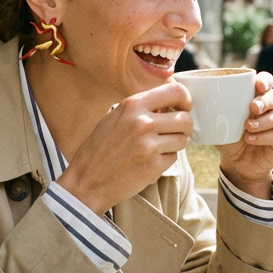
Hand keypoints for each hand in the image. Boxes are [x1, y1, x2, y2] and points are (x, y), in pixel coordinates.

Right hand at [56, 82, 192, 214]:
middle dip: (183, 126)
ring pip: (183, 139)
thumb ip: (141, 108)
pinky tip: (148, 161)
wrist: (86, 181)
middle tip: (172, 132)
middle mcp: (143, 122)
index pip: (176, 91)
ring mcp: (149, 145)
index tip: (183, 108)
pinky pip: (174, 157)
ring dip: (174, 144)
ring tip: (156, 147)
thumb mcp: (114, 117)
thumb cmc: (98, 149)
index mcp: (133, 105)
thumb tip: (169, 103)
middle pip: (185, 118)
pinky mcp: (154, 166)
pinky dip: (166, 159)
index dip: (185, 100)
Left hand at [216, 72, 272, 198]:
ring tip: (247, 127)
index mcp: (258, 97)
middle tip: (252, 107)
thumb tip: (195, 94)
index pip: (267, 82)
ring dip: (264, 121)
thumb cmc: (228, 136)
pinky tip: (251, 139)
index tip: (258, 85)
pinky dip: (267, 136)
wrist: (236, 163)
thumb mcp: (217, 122)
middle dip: (265, 101)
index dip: (265, 81)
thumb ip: (211, 108)